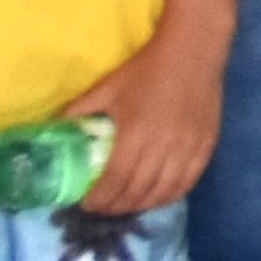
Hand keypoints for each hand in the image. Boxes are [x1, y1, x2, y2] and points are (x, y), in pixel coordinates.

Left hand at [82, 16, 226, 215]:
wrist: (192, 53)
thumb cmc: (146, 70)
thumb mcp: (107, 88)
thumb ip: (79, 111)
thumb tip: (55, 129)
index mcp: (135, 133)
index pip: (115, 180)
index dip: (100, 198)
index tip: (87, 204)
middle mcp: (163, 146)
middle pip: (138, 192)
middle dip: (116, 206)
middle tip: (103, 208)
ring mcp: (188, 148)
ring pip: (163, 193)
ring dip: (142, 205)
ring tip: (127, 205)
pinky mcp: (206, 146)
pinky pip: (187, 183)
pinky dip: (169, 196)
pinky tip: (156, 197)